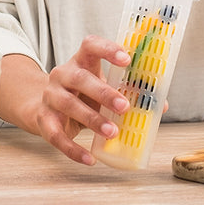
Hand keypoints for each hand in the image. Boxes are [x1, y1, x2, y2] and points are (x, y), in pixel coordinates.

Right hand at [0, 36, 130, 165]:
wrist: (43, 107)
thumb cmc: (82, 95)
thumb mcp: (102, 87)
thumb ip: (128, 92)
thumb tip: (160, 105)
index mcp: (81, 61)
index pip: (91, 45)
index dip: (108, 49)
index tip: (127, 59)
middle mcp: (62, 74)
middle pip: (80, 78)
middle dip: (103, 93)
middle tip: (124, 106)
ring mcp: (50, 96)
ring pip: (69, 105)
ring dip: (92, 119)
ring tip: (112, 132)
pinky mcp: (43, 119)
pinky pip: (56, 135)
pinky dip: (73, 149)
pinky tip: (89, 158)